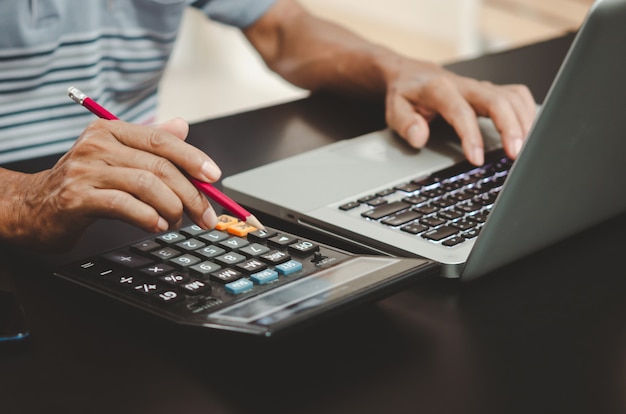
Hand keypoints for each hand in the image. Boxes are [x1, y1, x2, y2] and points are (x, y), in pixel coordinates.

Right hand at [9, 118, 220, 251]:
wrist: (32, 206)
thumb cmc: (81, 182)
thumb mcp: (116, 156)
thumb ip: (149, 142)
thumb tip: (182, 126)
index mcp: (112, 131)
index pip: (162, 141)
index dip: (193, 158)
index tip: (214, 177)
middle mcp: (98, 145)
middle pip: (160, 166)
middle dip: (191, 194)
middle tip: (206, 216)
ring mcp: (86, 170)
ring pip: (147, 185)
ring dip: (172, 208)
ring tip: (176, 222)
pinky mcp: (78, 198)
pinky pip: (125, 205)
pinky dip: (148, 217)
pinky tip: (156, 225)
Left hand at [384, 59, 535, 164]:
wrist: (413, 74)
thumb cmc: (406, 94)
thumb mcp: (394, 109)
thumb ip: (404, 123)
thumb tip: (418, 137)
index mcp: (440, 90)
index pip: (460, 111)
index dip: (471, 135)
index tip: (477, 159)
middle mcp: (465, 85)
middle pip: (497, 100)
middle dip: (510, 127)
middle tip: (515, 155)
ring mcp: (481, 87)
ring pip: (512, 97)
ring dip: (523, 122)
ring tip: (526, 149)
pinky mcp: (491, 91)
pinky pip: (517, 95)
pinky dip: (528, 112)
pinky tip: (528, 133)